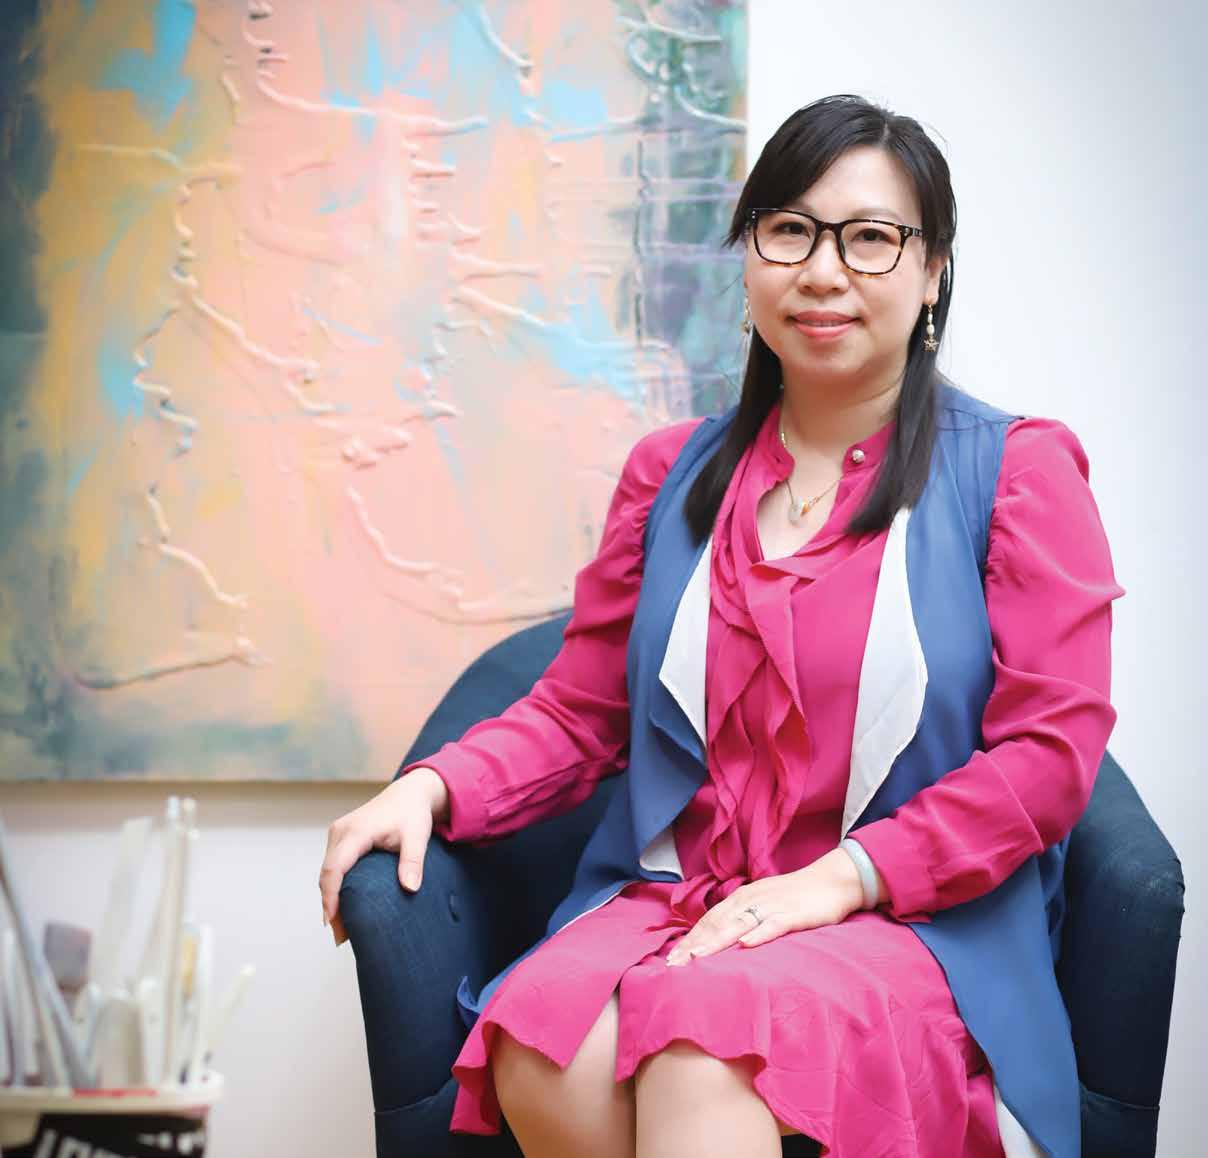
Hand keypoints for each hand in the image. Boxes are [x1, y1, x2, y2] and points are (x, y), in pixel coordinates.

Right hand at [319, 767, 449, 946]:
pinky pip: (333, 866)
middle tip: (341, 937)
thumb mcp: (417, 836)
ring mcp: (338, 833)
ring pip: (328, 871)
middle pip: (327, 874)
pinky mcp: (341, 838)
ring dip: (331, 898)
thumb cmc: (413, 814)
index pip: (335, 869)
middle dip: (330, 906)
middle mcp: (341, 831)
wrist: (410, 794)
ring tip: (342, 928)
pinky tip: (344, 906)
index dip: (331, 897)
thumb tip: (411, 889)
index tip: (332, 922)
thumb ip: (413, 861)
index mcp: (356, 831)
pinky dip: (335, 886)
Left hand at [664, 848, 866, 964]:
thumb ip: (742, 917)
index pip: (710, 920)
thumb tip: (720, 937)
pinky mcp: (793, 914)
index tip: (672, 958)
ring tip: (697, 957)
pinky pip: (773, 925)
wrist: (832, 881)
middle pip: (718, 924)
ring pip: (738, 925)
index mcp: (742, 898)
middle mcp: (751, 899)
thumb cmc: (796, 896)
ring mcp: (771, 906)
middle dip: (695, 944)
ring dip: (716, 941)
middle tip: (674, 965)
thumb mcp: (763, 903)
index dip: (690, 938)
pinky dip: (758, 934)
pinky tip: (745, 945)